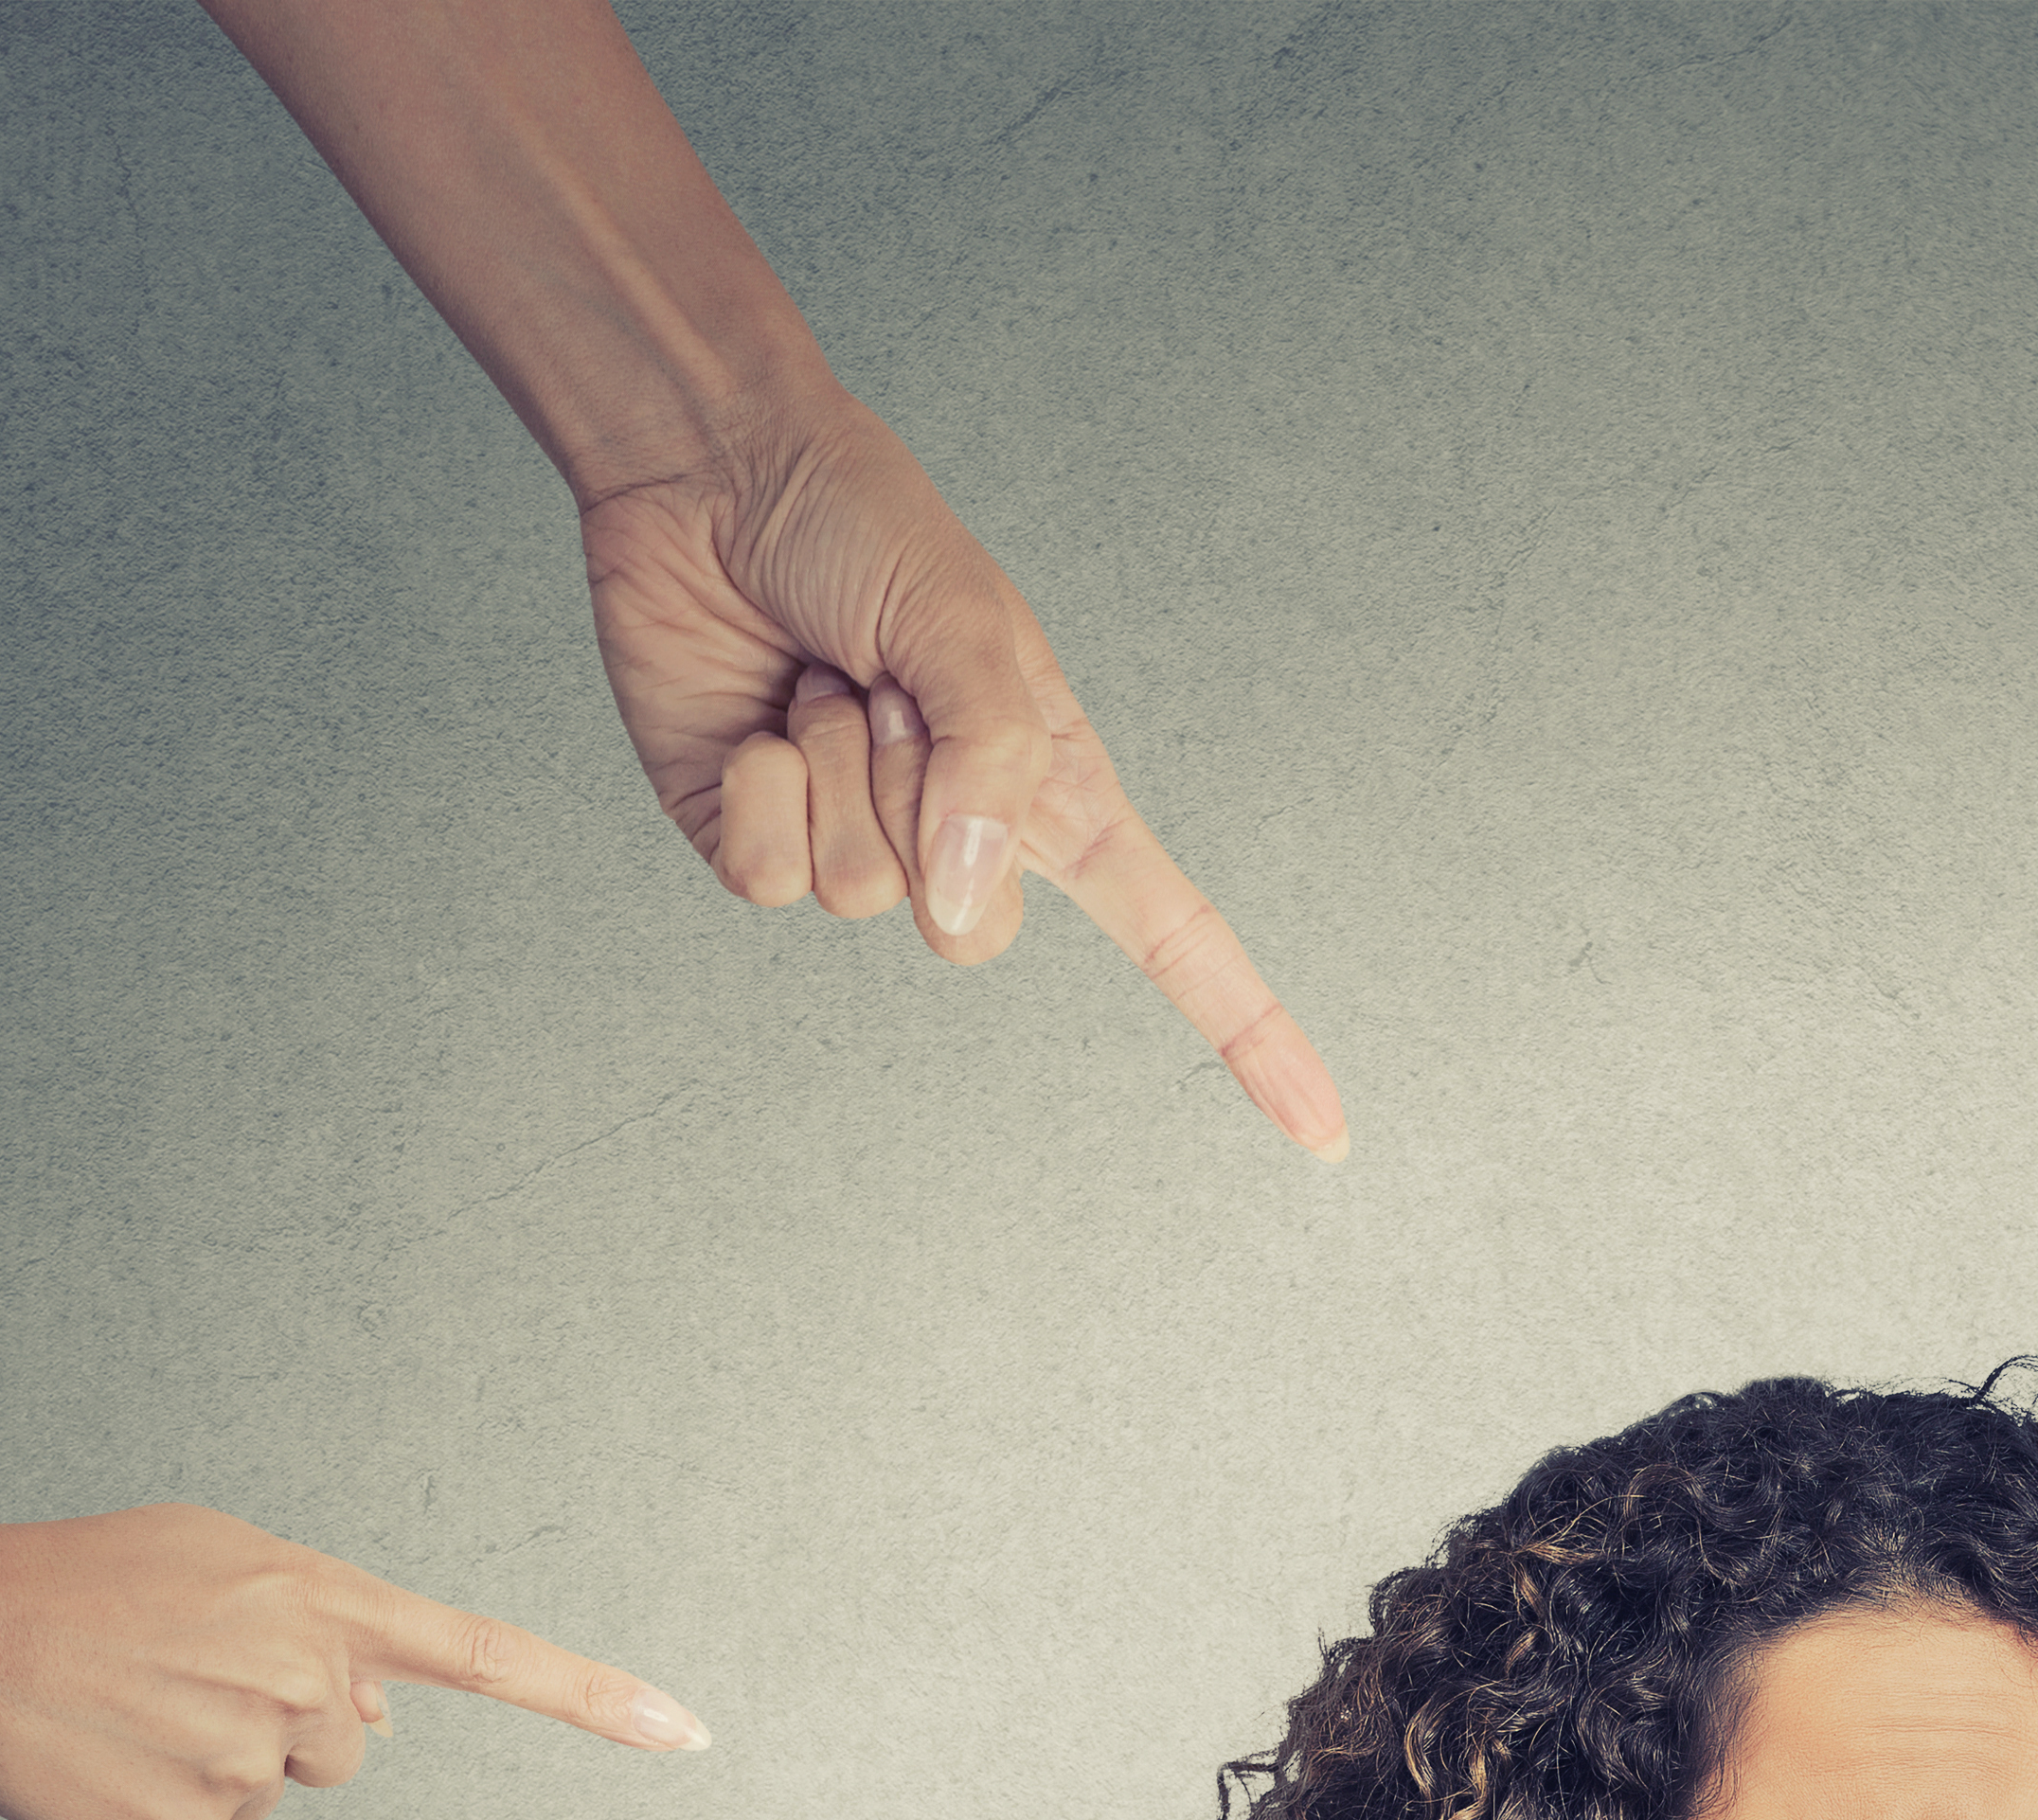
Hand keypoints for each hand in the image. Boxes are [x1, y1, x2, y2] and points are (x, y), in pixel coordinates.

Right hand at [0, 1500, 709, 1819]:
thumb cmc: (82, 1581)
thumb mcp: (219, 1563)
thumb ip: (322, 1628)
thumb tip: (391, 1720)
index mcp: (321, 1604)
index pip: (488, 1654)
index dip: (593, 1697)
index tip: (689, 1733)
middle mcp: (305, 1684)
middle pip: (348, 1746)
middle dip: (284, 1724)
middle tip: (183, 1678)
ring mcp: (248, 1764)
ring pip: (274, 1795)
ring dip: (216, 1764)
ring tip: (128, 1708)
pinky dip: (157, 1807)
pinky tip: (101, 1754)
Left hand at [576, 395, 1350, 1159]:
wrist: (711, 467)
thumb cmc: (860, 522)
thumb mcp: (966, 625)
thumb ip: (990, 766)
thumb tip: (964, 902)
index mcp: (1054, 795)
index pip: (1179, 939)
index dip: (1255, 1038)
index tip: (1326, 1134)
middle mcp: (964, 839)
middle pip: (974, 936)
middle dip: (925, 804)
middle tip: (888, 686)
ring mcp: (860, 849)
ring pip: (861, 898)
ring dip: (836, 768)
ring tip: (823, 680)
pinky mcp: (758, 843)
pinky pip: (770, 885)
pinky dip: (762, 792)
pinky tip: (759, 717)